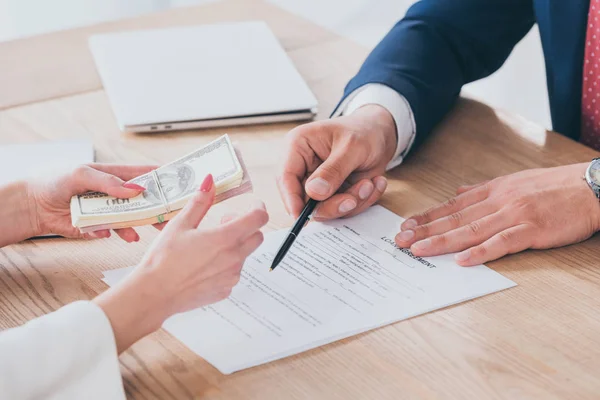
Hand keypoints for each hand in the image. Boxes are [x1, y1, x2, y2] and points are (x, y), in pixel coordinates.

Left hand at [27, 163, 158, 241]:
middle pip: (144, 200)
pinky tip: (103, 232)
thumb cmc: (55, 181)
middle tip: (170, 215)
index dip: (163, 177)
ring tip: (139, 233)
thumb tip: (135, 190)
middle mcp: (116, 194)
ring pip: (132, 219)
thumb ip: (109, 182)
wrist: (32, 206)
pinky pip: (112, 232)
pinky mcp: (99, 227)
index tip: (179, 182)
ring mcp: (109, 211)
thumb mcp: (82, 174)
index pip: (145, 173)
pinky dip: (111, 233)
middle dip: (158, 207)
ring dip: (138, 226)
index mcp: (115, 175)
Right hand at [94, 174, 268, 352]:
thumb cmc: (163, 258)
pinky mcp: (225, 290)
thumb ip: (200, 202)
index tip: (253, 205)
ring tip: (207, 246)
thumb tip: (210, 182)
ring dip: (234, 246)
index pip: (259, 218)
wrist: (154, 294)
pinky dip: (225, 264)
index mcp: (226, 238)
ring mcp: (231, 277)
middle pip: (257, 236)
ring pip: (245, 255)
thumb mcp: (180, 224)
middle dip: (246, 226)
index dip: (259, 208)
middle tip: (223, 224)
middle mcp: (234, 258)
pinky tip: (203, 264)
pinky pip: (233, 272)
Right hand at [277, 105, 395, 219]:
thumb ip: (333, 170)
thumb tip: (314, 192)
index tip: (301, 216)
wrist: (383, 134)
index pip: (286, 177)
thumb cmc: (364, 131)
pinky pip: (342, 209)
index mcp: (299, 146)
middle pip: (305, 200)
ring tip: (369, 183)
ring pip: (325, 209)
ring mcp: (319, 183)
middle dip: (332, 204)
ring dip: (351, 201)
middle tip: (353, 200)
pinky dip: (361, 201)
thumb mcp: (352, 147)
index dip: (291, 199)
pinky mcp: (333, 194)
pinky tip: (373, 183)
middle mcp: (304, 167)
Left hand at [394, 163, 599, 265]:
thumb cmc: (555, 186)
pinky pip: (503, 242)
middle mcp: (498, 201)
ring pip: (470, 229)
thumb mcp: (514, 181)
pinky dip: (481, 251)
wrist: (592, 186)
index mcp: (493, 190)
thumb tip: (459, 190)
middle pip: (454, 217)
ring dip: (442, 240)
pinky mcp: (533, 229)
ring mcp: (514, 215)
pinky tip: (462, 260)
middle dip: (424, 230)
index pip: (452, 205)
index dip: (427, 216)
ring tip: (418, 250)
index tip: (405, 225)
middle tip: (400, 240)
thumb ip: (484, 189)